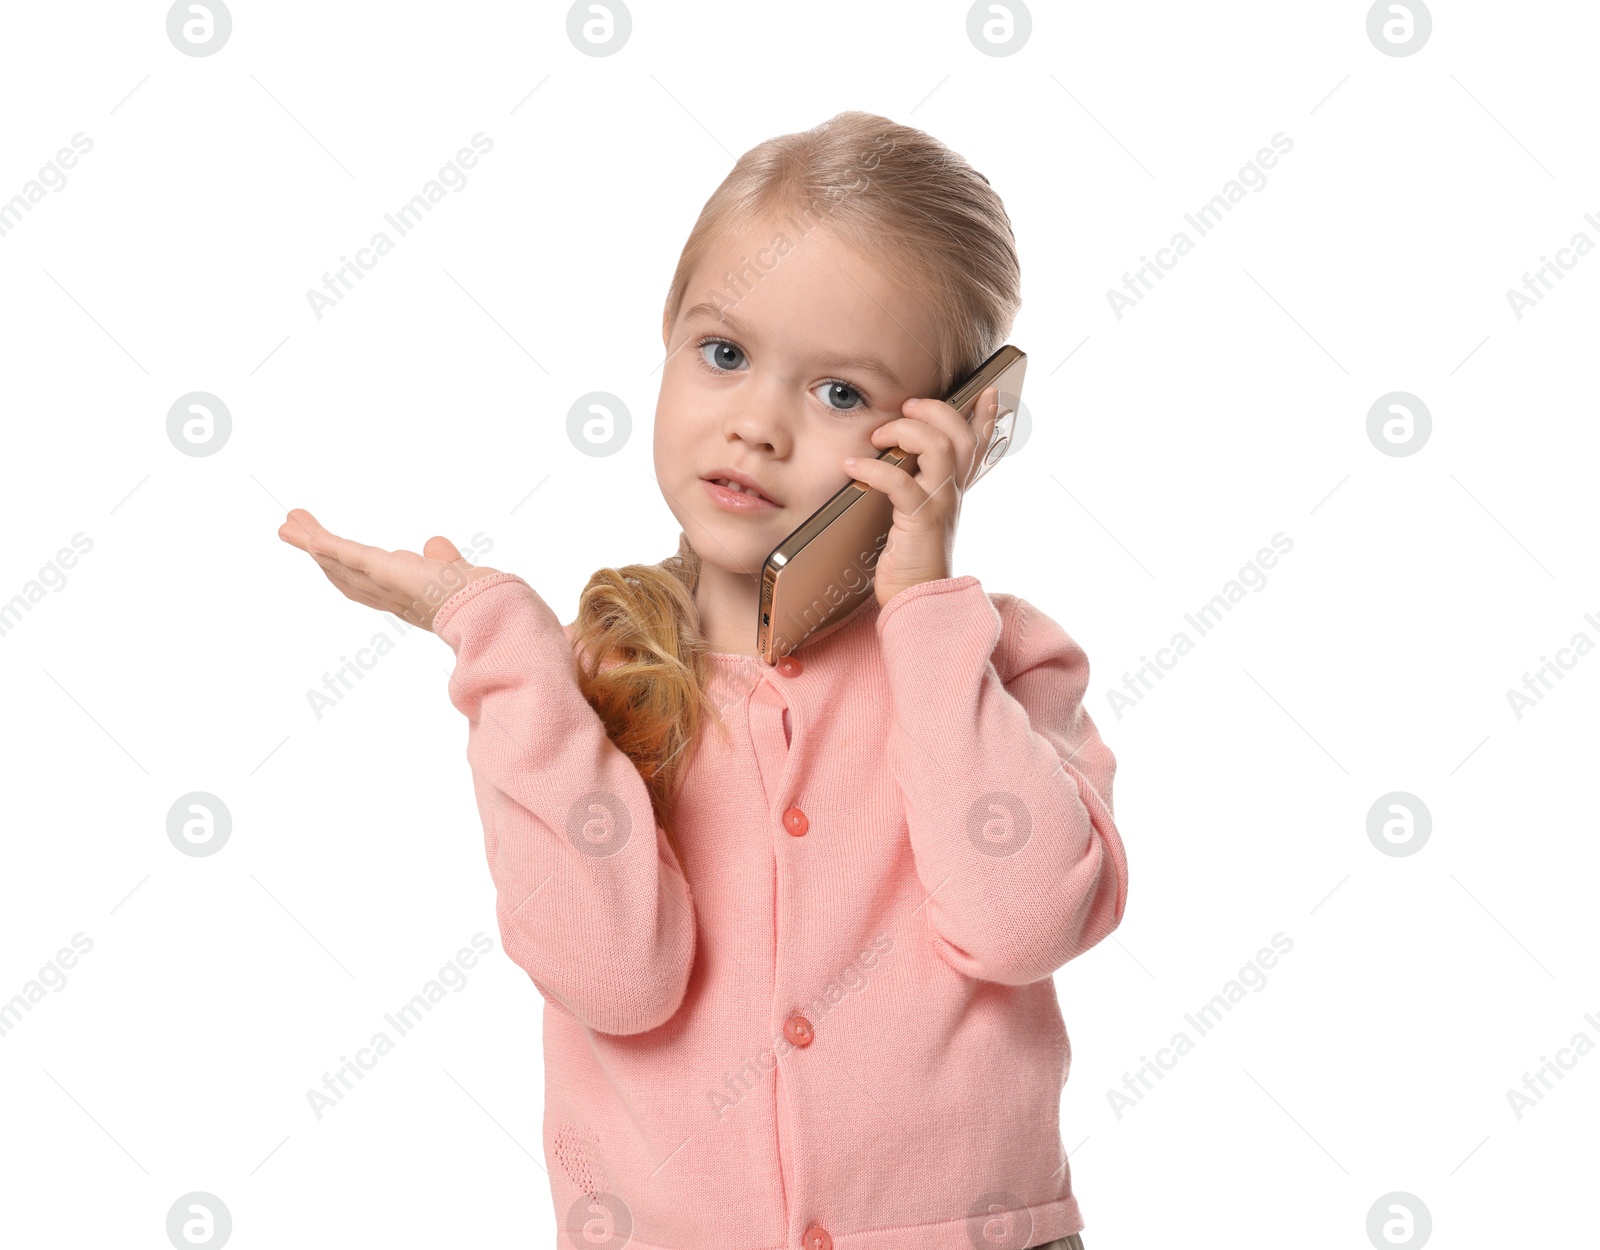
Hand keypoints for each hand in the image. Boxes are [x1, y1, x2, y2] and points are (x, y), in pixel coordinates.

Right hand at [277, 507, 500, 631]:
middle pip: (341, 572)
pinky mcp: (388, 573)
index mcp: (403, 598)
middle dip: (316, 550)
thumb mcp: (455, 573)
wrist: (490, 612)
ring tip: (288, 522)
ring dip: (313, 542)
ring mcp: (387, 586)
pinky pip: (354, 558)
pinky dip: (331, 546)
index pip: (364, 580)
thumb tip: (435, 544)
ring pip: (340, 562)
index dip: (340, 564)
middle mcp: (388, 597)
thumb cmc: (481, 600)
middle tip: (289, 528)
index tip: (322, 547)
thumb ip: (443, 559)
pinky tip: (310, 535)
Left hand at [842, 384, 1001, 606]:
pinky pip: (901, 482)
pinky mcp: (920, 521)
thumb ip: (916, 488)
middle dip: (935, 411)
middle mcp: (953, 493)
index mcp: (954, 490)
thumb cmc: (911, 561)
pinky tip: (853, 466)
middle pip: (960, 435)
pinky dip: (874, 468)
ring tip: (878, 433)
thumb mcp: (919, 518)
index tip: (988, 392)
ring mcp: (940, 505)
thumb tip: (894, 462)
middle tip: (907, 407)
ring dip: (906, 431)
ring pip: (939, 447)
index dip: (986, 417)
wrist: (917, 602)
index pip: (978, 446)